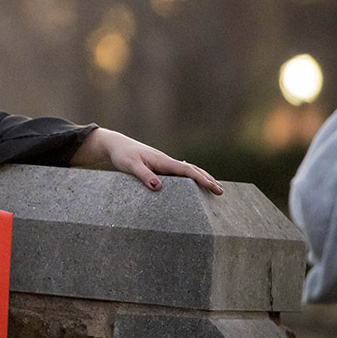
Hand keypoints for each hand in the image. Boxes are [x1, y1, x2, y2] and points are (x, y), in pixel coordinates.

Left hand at [71, 128, 223, 194]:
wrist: (116, 145)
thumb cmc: (122, 155)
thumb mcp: (130, 166)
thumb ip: (144, 176)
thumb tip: (159, 187)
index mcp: (162, 161)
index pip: (187, 170)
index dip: (202, 179)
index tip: (214, 187)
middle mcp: (166, 161)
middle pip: (192, 169)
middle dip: (207, 179)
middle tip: (220, 192)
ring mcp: (163, 163)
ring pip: (187, 170)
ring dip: (201, 177)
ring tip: (214, 187)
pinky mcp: (159, 166)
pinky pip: (179, 172)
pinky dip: (190, 177)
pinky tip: (194, 182)